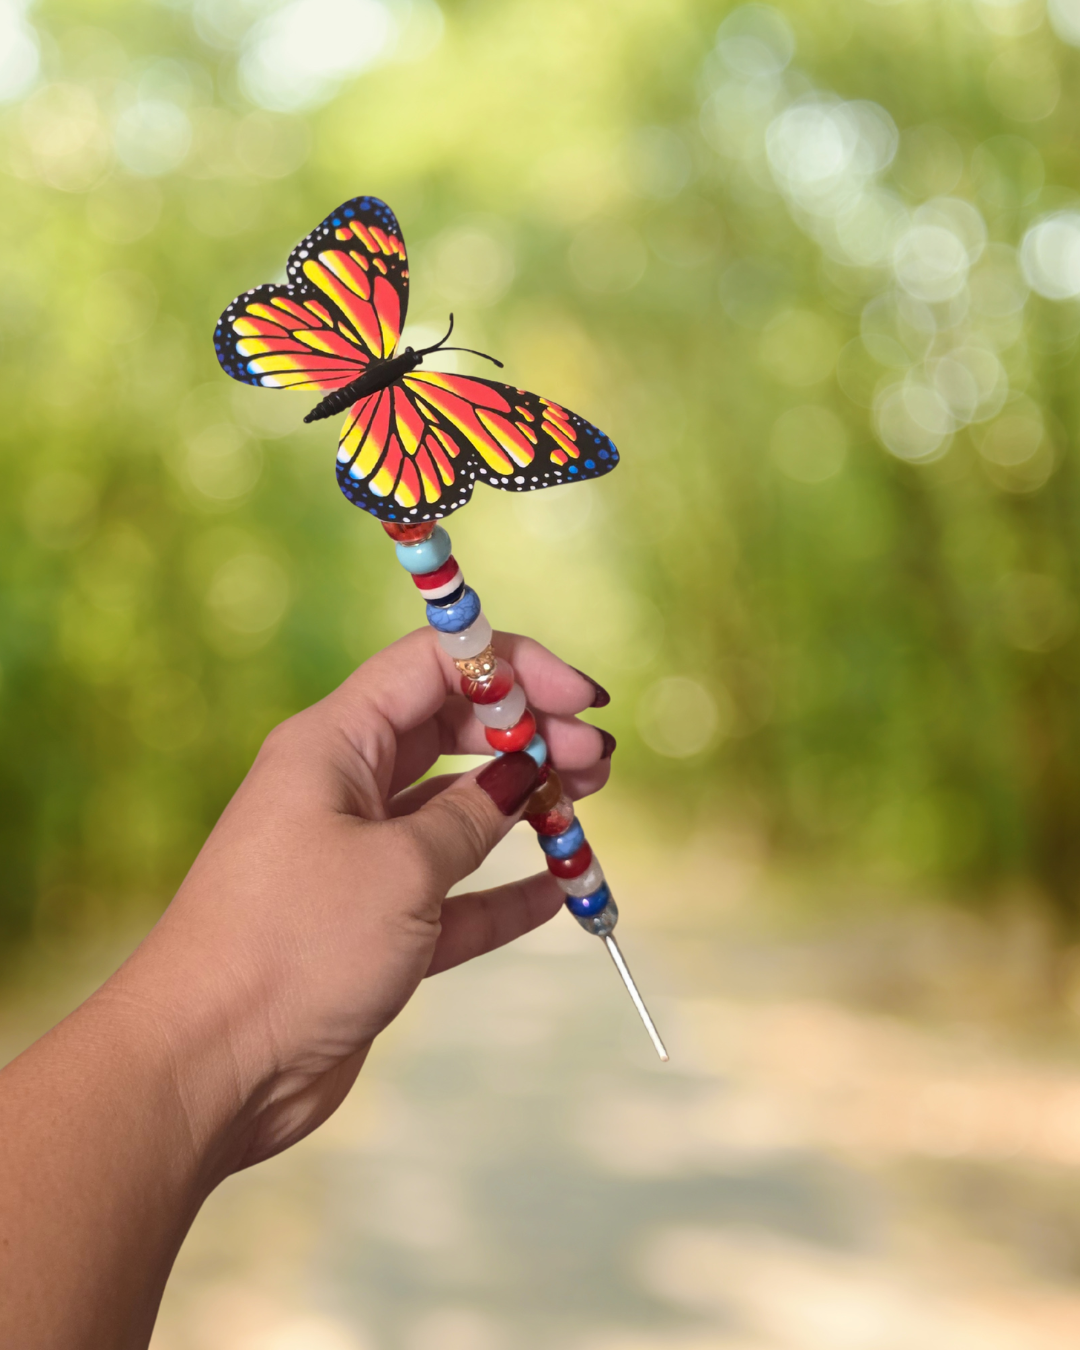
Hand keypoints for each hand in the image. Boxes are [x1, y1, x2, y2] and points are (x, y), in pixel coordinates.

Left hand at [101, 626, 612, 1172]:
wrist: (211, 1064)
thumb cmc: (293, 943)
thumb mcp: (399, 868)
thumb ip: (470, 818)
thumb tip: (521, 778)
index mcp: (335, 744)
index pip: (435, 668)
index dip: (513, 669)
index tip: (580, 697)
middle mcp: (347, 788)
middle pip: (454, 732)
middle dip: (530, 735)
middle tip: (597, 758)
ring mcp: (361, 858)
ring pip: (459, 811)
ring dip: (525, 805)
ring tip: (589, 802)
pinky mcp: (375, 925)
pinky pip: (456, 892)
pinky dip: (505, 888)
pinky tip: (558, 889)